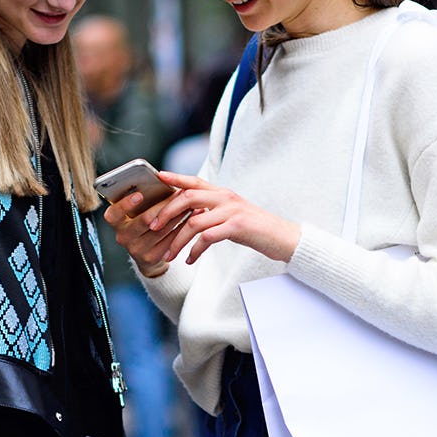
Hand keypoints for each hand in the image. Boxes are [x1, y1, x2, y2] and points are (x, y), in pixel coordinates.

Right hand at [101, 186, 183, 278]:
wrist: (146, 251)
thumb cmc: (142, 223)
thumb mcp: (137, 212)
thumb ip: (143, 199)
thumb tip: (162, 180)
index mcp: (116, 222)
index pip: (113, 214)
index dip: (125, 204)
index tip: (140, 195)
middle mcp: (123, 237)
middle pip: (145, 220)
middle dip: (165, 205)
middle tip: (180, 193)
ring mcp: (136, 249)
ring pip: (161, 229)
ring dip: (178, 215)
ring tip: (190, 203)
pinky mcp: (151, 258)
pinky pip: (169, 240)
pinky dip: (182, 227)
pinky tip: (191, 217)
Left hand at [144, 170, 300, 265]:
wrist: (284, 238)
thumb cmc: (256, 229)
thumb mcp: (233, 214)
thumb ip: (214, 211)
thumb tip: (192, 215)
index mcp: (223, 193)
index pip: (195, 181)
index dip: (176, 178)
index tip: (158, 177)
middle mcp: (226, 198)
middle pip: (188, 198)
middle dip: (166, 212)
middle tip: (153, 226)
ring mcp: (232, 211)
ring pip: (194, 222)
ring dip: (177, 240)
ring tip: (168, 255)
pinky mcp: (237, 227)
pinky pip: (207, 238)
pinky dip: (195, 250)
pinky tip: (189, 260)